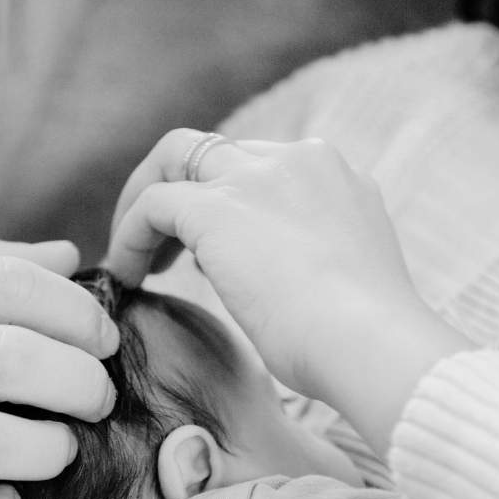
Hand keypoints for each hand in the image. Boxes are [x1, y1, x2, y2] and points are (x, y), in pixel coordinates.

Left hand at [104, 130, 469, 454]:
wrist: (374, 348)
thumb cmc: (364, 345)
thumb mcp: (342, 286)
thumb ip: (308, 265)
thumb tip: (268, 283)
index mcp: (338, 179)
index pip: (265, 168)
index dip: (230, 205)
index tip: (209, 259)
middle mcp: (302, 162)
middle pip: (217, 151)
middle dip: (182, 190)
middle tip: (162, 251)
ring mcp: (260, 177)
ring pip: (177, 155)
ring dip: (144, 201)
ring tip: (132, 262)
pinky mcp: (218, 209)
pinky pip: (153, 204)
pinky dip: (128, 236)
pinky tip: (123, 279)